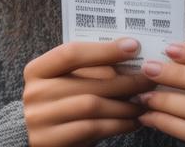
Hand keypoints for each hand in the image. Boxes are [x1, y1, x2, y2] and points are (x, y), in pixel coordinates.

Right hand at [22, 38, 155, 146]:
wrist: (34, 139)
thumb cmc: (57, 108)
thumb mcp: (63, 85)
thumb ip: (86, 72)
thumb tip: (128, 56)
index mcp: (37, 70)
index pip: (71, 53)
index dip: (104, 49)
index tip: (133, 46)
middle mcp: (35, 92)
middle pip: (88, 82)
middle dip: (125, 81)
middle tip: (149, 80)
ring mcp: (40, 118)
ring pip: (92, 105)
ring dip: (124, 105)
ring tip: (143, 103)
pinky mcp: (51, 140)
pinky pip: (92, 128)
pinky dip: (117, 124)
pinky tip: (132, 122)